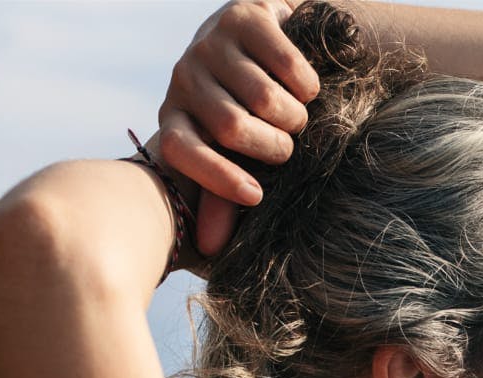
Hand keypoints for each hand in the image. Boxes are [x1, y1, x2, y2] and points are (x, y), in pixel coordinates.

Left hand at [157, 0, 318, 255]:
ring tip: (296, 117)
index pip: (179, 150)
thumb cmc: (248, 115)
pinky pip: (287, 64)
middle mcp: (184, 78)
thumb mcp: (234, 155)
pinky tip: (306, 88)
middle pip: (230, 126)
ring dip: (294, 116)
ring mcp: (211, 43)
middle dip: (272, 146)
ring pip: (262, 97)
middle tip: (286, 147)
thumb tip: (211, 249)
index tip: (257, 197)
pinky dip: (307, 85)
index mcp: (175, 117)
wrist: (261, 41)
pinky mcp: (243, 15)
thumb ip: (221, 197)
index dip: (216, 179)